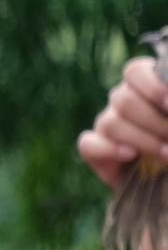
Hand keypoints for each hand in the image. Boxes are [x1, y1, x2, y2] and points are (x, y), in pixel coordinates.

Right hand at [76, 54, 167, 194]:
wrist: (166, 177)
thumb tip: (167, 105)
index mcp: (146, 86)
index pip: (135, 71)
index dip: (151, 85)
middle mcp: (123, 101)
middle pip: (123, 99)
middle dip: (153, 121)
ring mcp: (106, 124)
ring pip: (111, 123)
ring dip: (141, 140)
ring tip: (165, 154)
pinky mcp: (94, 149)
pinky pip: (89, 144)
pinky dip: (110, 149)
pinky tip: (130, 156)